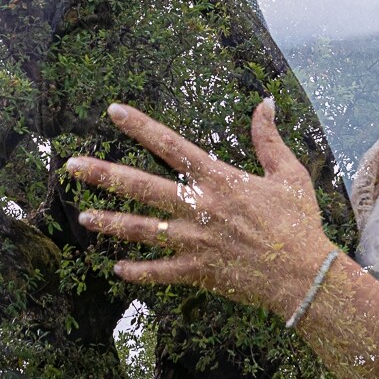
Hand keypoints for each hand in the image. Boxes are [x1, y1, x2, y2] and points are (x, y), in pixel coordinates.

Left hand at [65, 98, 337, 321]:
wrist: (306, 277)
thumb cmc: (300, 224)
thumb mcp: (289, 175)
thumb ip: (269, 139)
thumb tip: (265, 102)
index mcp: (219, 180)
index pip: (170, 144)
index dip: (140, 126)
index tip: (113, 111)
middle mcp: (199, 208)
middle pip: (141, 186)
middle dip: (104, 174)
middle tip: (72, 165)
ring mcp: (195, 242)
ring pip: (141, 230)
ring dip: (110, 223)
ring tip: (83, 217)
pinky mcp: (198, 272)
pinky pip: (160, 272)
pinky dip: (138, 272)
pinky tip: (117, 269)